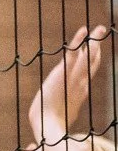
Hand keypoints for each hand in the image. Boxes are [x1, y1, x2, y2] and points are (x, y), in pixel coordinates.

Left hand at [30, 26, 110, 144]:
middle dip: (98, 47)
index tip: (97, 50)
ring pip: (89, 56)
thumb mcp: (63, 113)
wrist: (48, 122)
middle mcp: (81, 82)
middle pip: (94, 61)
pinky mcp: (65, 72)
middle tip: (102, 33)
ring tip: (99, 28)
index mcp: (81, 91)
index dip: (94, 60)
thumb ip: (67, 108)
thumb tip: (70, 109)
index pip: (90, 72)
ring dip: (95, 41)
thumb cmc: (51, 122)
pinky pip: (74, 53)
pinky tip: (84, 31)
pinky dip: (78, 41)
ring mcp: (75, 76)